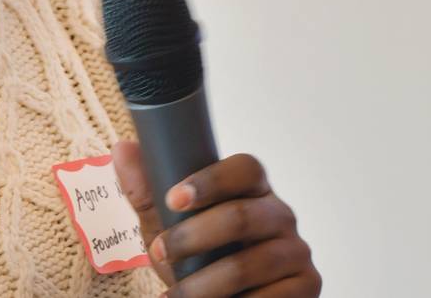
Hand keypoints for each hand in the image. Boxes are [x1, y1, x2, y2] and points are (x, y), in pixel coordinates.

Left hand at [111, 139, 321, 296]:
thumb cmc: (198, 254)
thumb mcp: (168, 225)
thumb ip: (146, 190)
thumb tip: (123, 148)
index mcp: (255, 188)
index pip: (245, 168)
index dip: (211, 180)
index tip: (173, 199)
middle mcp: (281, 214)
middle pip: (242, 216)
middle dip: (192, 237)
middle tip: (157, 253)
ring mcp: (297, 251)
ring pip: (248, 265)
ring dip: (202, 285)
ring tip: (174, 297)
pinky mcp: (307, 286)